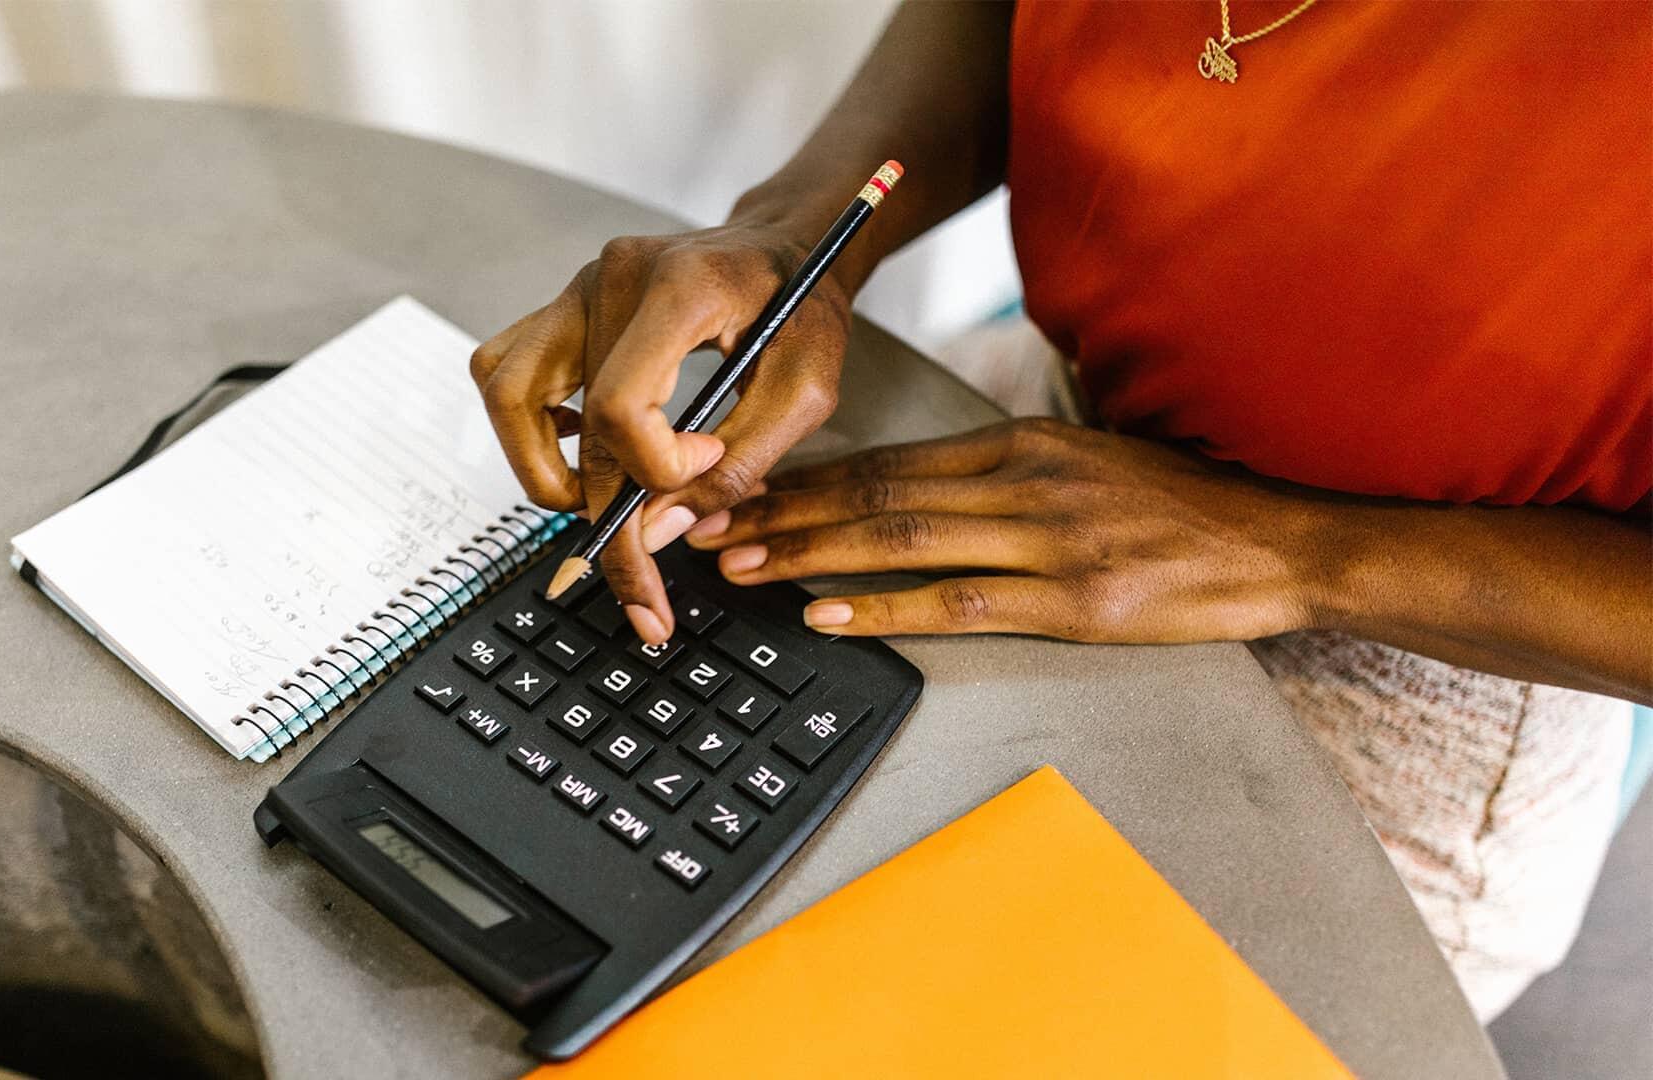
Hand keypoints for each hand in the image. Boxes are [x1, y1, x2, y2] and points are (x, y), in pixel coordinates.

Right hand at [471, 223, 850, 641]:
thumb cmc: (801, 307)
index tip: (702, 467)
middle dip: (606, 520)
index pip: (621, 404)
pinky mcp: (564, 305)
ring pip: (507, 393)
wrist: (787, 244)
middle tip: (641, 590)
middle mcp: (611, 278)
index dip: (654, 466)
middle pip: (573, 422)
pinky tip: (582, 449)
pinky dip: (529, 426)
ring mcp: (577, 287)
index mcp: (678, 288)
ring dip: (540, 469)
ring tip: (594, 510)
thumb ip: (738, 465)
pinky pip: (505, 371)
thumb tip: (657, 533)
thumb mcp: (804, 391)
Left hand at [685, 419, 1324, 641]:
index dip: (803, 478)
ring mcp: (1049, 541)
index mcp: (1021, 443)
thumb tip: (911, 487)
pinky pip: (961, 604)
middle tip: (705, 527)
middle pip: (877, 495)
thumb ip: (1001, 469)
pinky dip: (885, 609)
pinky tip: (828, 614)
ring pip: (903, 541)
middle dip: (781, 512)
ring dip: (809, 555)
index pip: (888, 459)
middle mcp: (1025, 481)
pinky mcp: (1076, 604)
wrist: (1277, 543)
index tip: (740, 491)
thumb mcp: (1084, 458)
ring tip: (742, 567)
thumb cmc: (1176, 505)